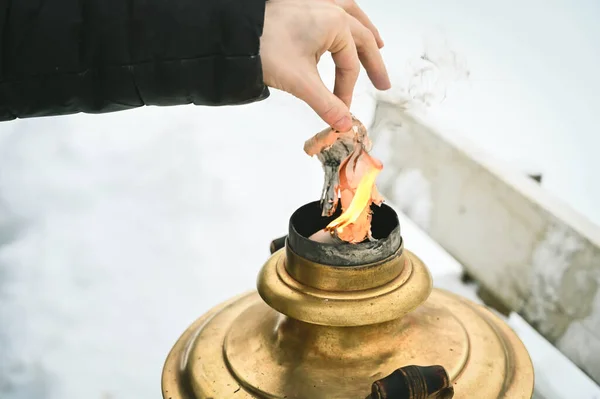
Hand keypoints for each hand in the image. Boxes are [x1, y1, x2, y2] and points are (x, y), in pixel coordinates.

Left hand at [261, 0, 389, 131]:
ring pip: (350, 16)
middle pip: (360, 37)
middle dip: (372, 62)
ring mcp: (315, 3)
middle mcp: (330, 9)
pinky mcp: (301, 5)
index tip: (341, 111)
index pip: (349, 64)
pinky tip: (343, 26)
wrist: (235, 34)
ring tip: (378, 45)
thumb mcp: (301, 82)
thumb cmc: (266, 50)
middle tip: (382, 84)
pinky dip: (345, 18)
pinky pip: (333, 6)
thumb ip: (327, 105)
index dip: (347, 91)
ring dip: (364, 32)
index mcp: (335, 24)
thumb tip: (346, 125)